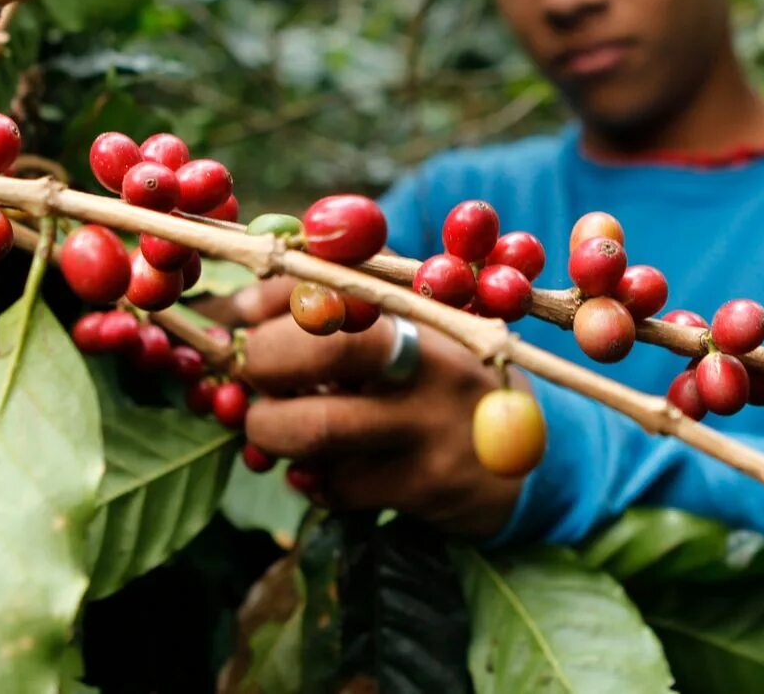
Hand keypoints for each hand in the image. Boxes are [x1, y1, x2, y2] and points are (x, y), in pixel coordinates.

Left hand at [229, 277, 526, 537]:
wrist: (529, 454)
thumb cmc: (436, 376)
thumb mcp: (405, 324)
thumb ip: (331, 303)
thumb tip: (234, 308)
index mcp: (419, 301)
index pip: (333, 278)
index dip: (267, 295)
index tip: (236, 315)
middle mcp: (434, 352)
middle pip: (329, 344)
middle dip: (261, 360)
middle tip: (243, 375)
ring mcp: (433, 420)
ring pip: (319, 426)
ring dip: (268, 429)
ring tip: (264, 426)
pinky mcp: (429, 482)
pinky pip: (338, 485)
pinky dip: (306, 479)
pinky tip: (312, 470)